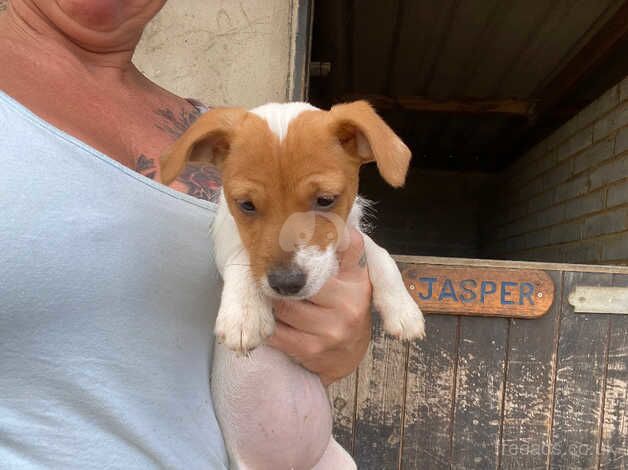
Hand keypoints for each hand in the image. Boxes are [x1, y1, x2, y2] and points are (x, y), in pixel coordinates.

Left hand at [267, 229, 371, 385]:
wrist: (347, 355)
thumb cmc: (342, 304)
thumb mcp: (349, 275)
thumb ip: (341, 248)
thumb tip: (326, 211)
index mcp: (358, 278)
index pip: (343, 245)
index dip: (319, 235)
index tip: (300, 222)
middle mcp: (351, 301)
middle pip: (300, 278)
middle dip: (284, 278)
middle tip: (273, 273)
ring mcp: (333, 328)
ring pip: (283, 304)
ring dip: (271, 301)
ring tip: (273, 298)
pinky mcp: (313, 349)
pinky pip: (275, 330)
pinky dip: (267, 323)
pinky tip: (272, 318)